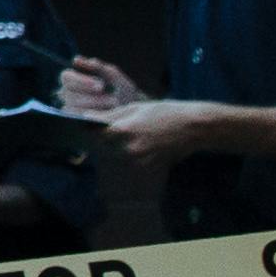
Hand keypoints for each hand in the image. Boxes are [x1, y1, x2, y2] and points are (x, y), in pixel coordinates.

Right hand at [58, 56, 137, 117]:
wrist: (132, 109)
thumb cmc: (121, 88)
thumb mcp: (112, 75)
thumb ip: (96, 66)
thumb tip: (76, 60)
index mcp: (71, 78)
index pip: (66, 77)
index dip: (82, 81)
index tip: (101, 85)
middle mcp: (65, 93)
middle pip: (69, 94)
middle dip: (91, 98)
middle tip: (112, 100)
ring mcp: (68, 108)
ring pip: (72, 108)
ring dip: (94, 108)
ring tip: (113, 108)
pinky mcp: (74, 121)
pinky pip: (77, 120)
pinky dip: (92, 117)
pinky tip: (106, 116)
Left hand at [86, 99, 225, 169]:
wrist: (192, 128)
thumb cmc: (164, 113)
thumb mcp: (135, 108)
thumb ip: (110, 115)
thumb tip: (86, 117)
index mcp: (123, 130)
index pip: (93, 134)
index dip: (87, 130)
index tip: (82, 126)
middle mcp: (128, 149)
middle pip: (101, 148)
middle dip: (98, 140)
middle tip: (97, 133)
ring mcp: (137, 161)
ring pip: (113, 157)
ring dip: (110, 150)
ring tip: (115, 140)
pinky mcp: (146, 168)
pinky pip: (128, 163)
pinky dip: (124, 157)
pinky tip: (129, 148)